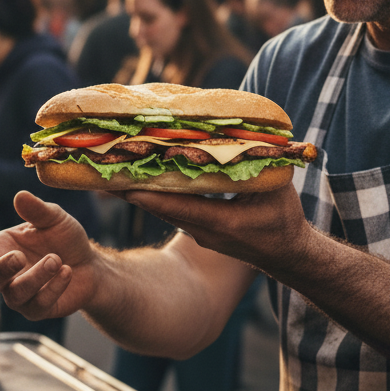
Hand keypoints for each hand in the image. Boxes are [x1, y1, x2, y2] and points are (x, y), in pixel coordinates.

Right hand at [0, 191, 99, 320]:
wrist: (90, 264)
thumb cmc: (64, 240)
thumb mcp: (54, 219)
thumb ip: (37, 210)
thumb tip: (20, 196)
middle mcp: (4, 275)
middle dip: (2, 268)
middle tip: (20, 256)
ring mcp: (19, 295)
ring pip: (14, 295)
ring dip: (34, 277)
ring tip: (56, 259)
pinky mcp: (37, 310)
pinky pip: (37, 305)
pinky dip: (53, 288)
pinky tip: (67, 272)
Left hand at [112, 182, 311, 269]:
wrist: (286, 255)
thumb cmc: (283, 219)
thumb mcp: (276, 190)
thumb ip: (259, 166)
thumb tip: (245, 135)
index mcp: (222, 224)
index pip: (179, 207)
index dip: (151, 195)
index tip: (124, 184)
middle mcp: (202, 232)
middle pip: (161, 208)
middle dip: (131, 190)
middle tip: (103, 171)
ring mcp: (196, 233)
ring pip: (161, 209)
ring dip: (136, 192)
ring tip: (109, 172)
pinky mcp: (195, 230)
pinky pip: (169, 210)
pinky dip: (152, 196)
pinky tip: (134, 180)